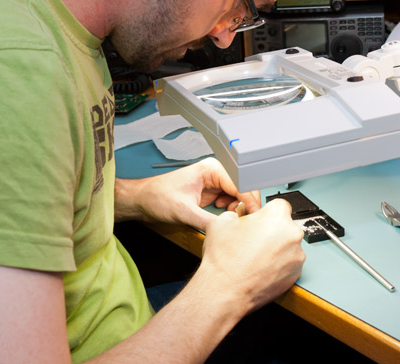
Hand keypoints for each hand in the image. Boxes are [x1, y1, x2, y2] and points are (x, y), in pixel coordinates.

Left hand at [115, 158, 259, 230]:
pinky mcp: (211, 191)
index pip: (240, 183)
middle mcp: (215, 172)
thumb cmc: (158, 197)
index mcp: (211, 169)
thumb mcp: (184, 212)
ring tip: (233, 218)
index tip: (255, 216)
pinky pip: (230, 199)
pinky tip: (224, 214)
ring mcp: (214, 181)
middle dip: (247, 204)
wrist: (144, 200)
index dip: (250, 200)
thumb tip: (228, 230)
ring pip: (239, 194)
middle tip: (246, 221)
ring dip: (239, 207)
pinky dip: (232, 209)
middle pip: (243, 187)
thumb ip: (208, 222)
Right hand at [196, 199, 304, 312]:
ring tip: (255, 256)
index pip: (279, 205)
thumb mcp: (222, 222)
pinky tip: (261, 268)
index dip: (267, 213)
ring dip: (276, 248)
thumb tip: (240, 214)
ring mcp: (296, 255)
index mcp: (276, 216)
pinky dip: (279, 264)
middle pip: (285, 225)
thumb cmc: (224, 259)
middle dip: (272, 230)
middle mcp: (292, 234)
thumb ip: (237, 213)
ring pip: (288, 245)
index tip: (260, 220)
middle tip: (254, 240)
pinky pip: (289, 263)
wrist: (225, 290)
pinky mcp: (296, 273)